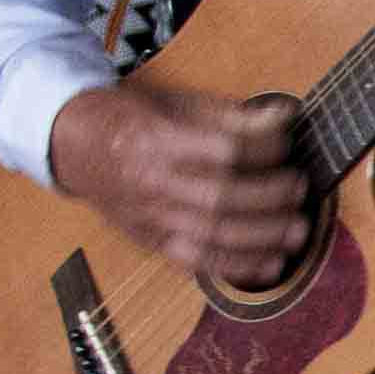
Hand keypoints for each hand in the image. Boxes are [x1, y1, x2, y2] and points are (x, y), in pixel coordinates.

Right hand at [50, 72, 316, 296]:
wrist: (74, 148)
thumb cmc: (134, 121)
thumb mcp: (177, 105)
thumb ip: (231, 116)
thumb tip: (285, 118)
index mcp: (157, 141)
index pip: (223, 151)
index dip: (264, 149)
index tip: (287, 142)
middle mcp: (151, 184)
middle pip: (222, 198)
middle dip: (271, 197)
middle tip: (300, 187)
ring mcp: (149, 218)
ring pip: (212, 236)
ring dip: (264, 238)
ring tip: (298, 230)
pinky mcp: (150, 241)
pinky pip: (195, 263)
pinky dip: (237, 268)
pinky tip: (272, 265)